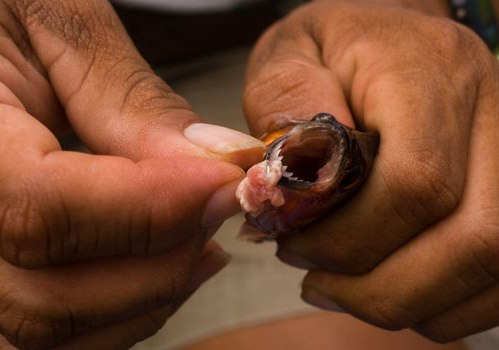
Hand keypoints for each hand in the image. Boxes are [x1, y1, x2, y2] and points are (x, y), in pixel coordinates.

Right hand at [0, 0, 262, 347]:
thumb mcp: (60, 24)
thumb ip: (133, 100)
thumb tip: (216, 165)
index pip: (38, 207)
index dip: (148, 210)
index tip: (225, 182)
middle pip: (46, 298)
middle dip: (159, 264)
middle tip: (219, 203)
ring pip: (48, 332)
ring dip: (147, 296)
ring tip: (202, 235)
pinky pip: (50, 330)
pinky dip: (122, 310)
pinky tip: (165, 263)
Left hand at [243, 0, 498, 341]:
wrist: (388, 41)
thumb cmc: (333, 52)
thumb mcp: (288, 56)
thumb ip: (284, 104)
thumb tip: (291, 176)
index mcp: (429, 71)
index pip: (416, 182)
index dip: (351, 239)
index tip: (295, 248)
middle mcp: (493, 111)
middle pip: (471, 239)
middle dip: (382, 287)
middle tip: (317, 284)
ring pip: (494, 266)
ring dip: (412, 301)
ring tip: (346, 289)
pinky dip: (443, 303)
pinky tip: (391, 287)